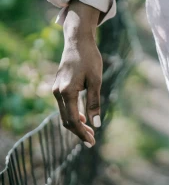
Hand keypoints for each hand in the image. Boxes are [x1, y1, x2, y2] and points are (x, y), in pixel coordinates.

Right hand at [52, 1, 102, 146]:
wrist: (78, 42)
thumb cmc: (90, 59)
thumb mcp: (96, 81)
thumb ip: (94, 102)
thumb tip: (96, 124)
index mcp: (67, 92)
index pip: (73, 120)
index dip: (82, 133)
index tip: (92, 142)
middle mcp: (58, 92)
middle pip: (66, 120)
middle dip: (79, 132)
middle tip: (92, 142)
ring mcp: (56, 90)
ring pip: (64, 114)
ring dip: (76, 125)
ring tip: (90, 133)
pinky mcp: (58, 86)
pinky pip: (64, 106)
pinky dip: (73, 115)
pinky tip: (84, 119)